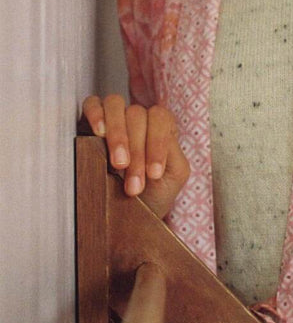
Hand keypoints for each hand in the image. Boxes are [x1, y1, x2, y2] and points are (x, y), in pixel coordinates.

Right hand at [81, 94, 189, 218]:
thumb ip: (174, 153)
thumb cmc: (153, 193)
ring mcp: (113, 116)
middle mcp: (137, 116)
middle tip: (133, 184)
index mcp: (160, 125)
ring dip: (118, 135)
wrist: (128, 218)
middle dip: (137, 152)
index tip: (154, 175)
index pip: (160, 119)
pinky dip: (95, 115)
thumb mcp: (174, 175)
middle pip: (137, 115)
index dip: (157, 145)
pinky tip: (99, 133)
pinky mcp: (88, 121)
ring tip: (117, 164)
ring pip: (115, 104)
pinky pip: (92, 104)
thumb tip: (162, 140)